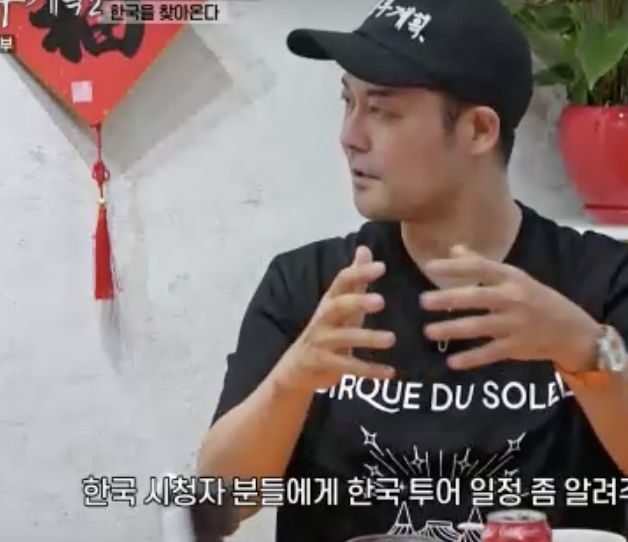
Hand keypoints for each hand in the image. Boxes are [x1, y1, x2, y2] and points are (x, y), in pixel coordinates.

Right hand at [271, 246, 396, 393]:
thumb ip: (355, 281)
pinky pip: (348, 367)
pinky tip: (390, 372)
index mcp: (330, 302)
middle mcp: (323, 319)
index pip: (341, 281)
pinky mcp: (323, 364)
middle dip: (357, 302)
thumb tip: (365, 248)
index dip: (359, 273)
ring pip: (343, 338)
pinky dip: (369, 370)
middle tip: (381, 301)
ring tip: (391, 339)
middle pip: (337, 306)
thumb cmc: (326, 331)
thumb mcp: (340, 305)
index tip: (381, 266)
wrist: (297, 368)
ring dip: (367, 338)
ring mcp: (321, 342)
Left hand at [419, 244, 600, 372]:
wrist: (572, 331)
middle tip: (423, 301)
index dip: (455, 266)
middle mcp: (513, 299)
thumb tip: (453, 249)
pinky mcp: (516, 347)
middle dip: (448, 298)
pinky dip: (471, 359)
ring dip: (452, 329)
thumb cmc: (534, 299)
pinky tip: (451, 362)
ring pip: (479, 327)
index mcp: (511, 278)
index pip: (480, 268)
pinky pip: (489, 353)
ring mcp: (515, 324)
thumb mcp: (514, 277)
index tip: (430, 266)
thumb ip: (482, 265)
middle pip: (476, 297)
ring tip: (429, 331)